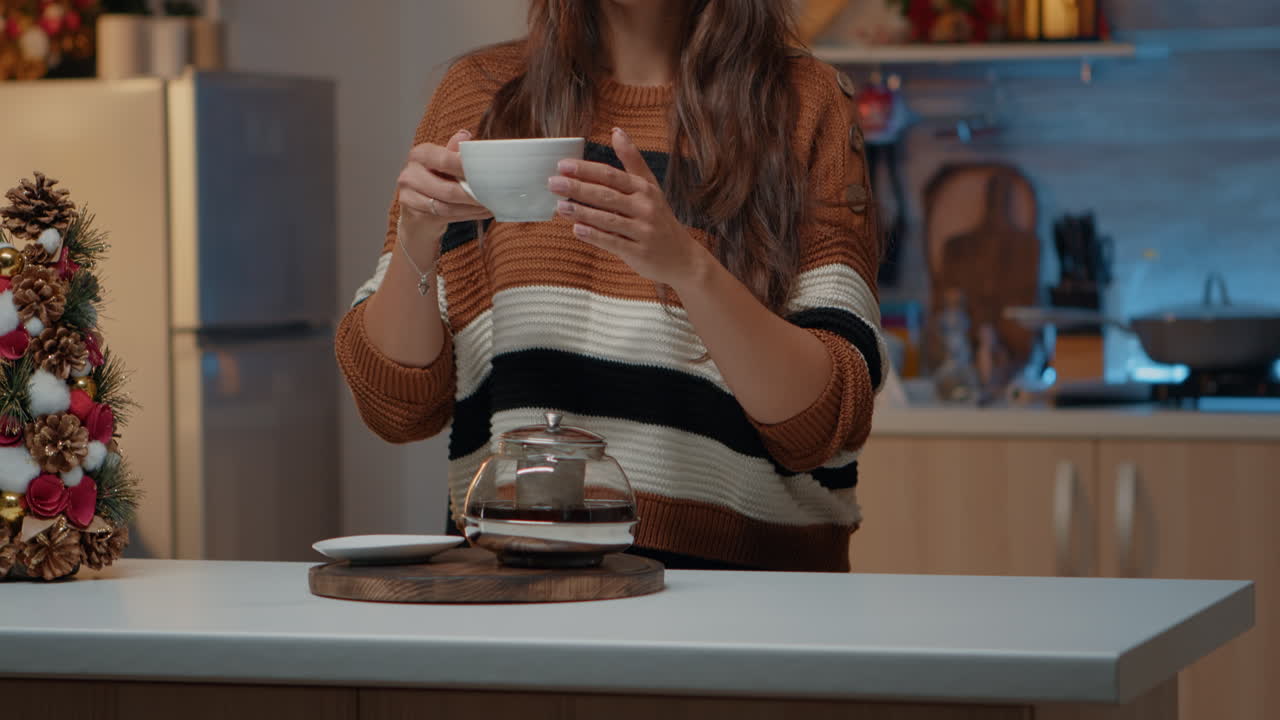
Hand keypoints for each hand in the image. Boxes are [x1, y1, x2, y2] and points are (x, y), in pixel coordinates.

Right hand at [396, 129, 491, 243]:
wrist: (416, 210)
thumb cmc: (434, 180)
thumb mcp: (443, 162)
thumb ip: (454, 152)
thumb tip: (465, 135)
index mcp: (420, 155)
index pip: (445, 161)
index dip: (467, 168)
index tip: (486, 173)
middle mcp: (410, 174)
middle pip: (448, 190)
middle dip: (473, 195)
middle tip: (493, 196)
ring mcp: (409, 196)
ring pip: (447, 206)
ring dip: (472, 208)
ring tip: (489, 205)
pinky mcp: (415, 215)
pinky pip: (446, 217)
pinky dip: (467, 215)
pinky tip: (481, 212)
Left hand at [549, 127, 707, 289]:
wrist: (682, 256)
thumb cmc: (659, 218)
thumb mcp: (650, 187)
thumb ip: (632, 160)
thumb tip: (616, 131)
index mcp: (644, 189)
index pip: (611, 175)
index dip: (586, 170)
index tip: (562, 165)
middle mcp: (645, 207)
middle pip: (607, 195)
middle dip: (578, 188)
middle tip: (553, 183)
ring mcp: (643, 231)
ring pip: (608, 219)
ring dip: (582, 212)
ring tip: (560, 206)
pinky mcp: (639, 252)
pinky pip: (613, 242)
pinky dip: (595, 236)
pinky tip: (577, 230)